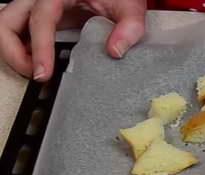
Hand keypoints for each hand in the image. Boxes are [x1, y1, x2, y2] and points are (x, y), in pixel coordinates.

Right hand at [0, 0, 145, 80]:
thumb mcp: (129, 7)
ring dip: (14, 53)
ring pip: (7, 28)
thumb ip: (129, 27)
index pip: (40, 18)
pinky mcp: (39, 20)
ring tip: (37, 72)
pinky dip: (23, 52)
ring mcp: (36, 8)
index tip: (43, 73)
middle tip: (37, 75)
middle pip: (7, 22)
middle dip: (13, 52)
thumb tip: (115, 51)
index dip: (39, 48)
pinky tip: (41, 65)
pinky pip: (19, 35)